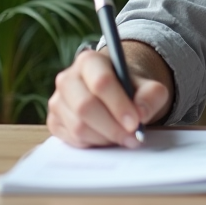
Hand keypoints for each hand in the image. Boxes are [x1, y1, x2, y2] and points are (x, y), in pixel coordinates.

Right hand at [47, 43, 171, 148]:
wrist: (116, 92)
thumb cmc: (131, 88)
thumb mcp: (149, 87)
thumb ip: (151, 95)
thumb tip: (141, 114)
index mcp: (89, 60)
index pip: (101, 82)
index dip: (119, 105)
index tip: (135, 123)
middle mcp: (67, 78)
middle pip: (85, 106)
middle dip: (112, 127)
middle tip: (132, 138)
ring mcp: (57, 101)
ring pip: (78, 126)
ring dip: (105, 137)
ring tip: (123, 138)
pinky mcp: (54, 122)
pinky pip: (72, 139)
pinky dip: (94, 144)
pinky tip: (108, 138)